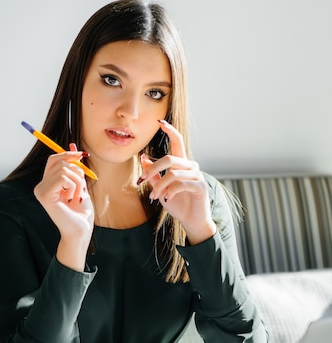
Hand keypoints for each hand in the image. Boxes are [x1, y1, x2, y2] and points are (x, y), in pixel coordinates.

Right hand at [34, 146, 93, 269]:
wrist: (81, 230)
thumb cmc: (81, 211)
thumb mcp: (80, 183)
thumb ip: (75, 167)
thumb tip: (74, 146)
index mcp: (47, 183)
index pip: (54, 159)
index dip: (67, 154)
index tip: (82, 155)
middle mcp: (40, 186)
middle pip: (59, 161)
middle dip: (77, 171)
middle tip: (81, 188)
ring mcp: (40, 191)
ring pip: (64, 169)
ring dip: (77, 181)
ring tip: (77, 196)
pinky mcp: (44, 195)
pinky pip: (63, 178)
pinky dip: (74, 186)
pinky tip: (72, 199)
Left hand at [140, 120, 215, 244]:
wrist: (191, 220)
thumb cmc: (177, 203)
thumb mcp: (161, 187)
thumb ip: (154, 174)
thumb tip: (142, 158)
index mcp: (182, 164)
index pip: (177, 142)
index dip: (170, 131)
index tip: (160, 122)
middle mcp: (191, 167)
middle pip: (169, 159)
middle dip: (152, 169)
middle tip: (142, 180)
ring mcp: (197, 176)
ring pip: (173, 174)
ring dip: (159, 186)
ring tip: (154, 197)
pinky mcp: (200, 187)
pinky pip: (181, 184)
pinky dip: (170, 191)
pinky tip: (166, 199)